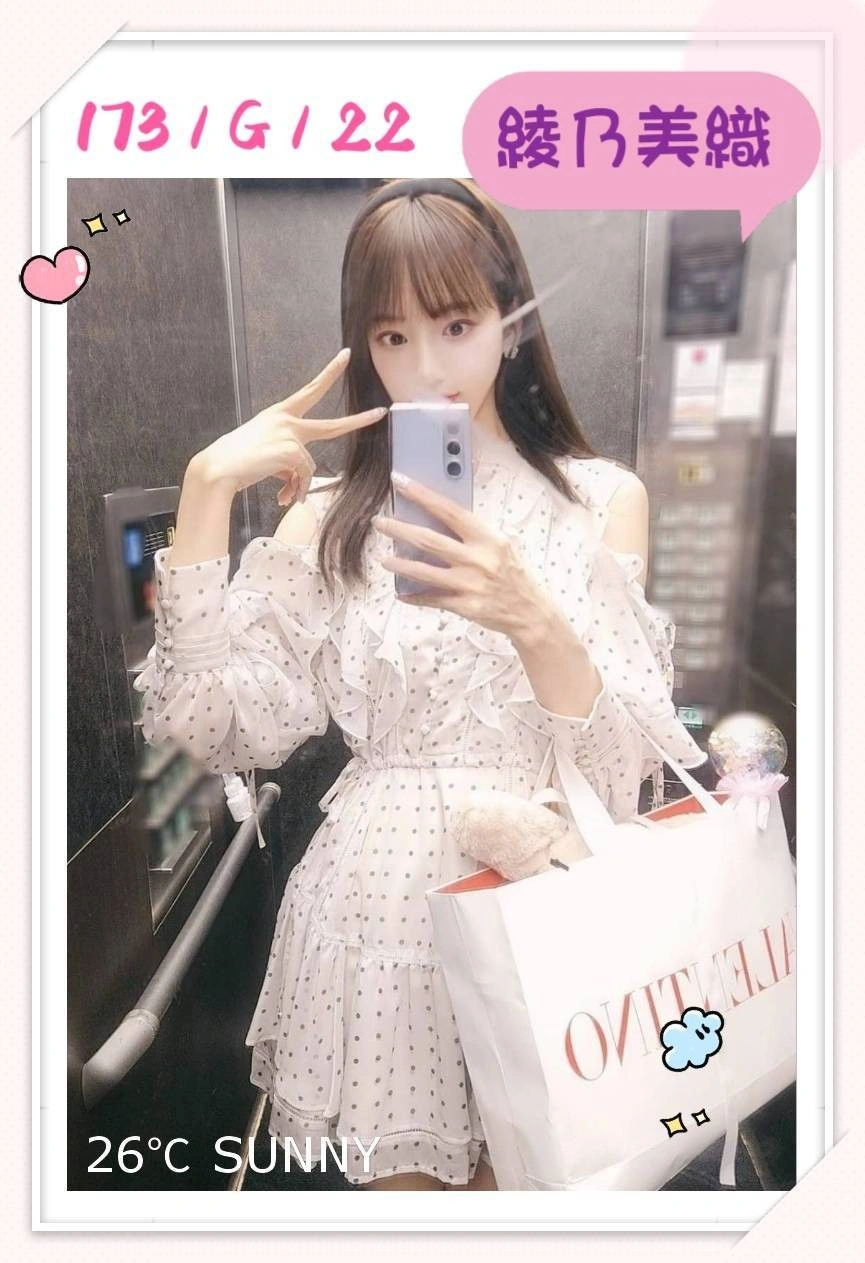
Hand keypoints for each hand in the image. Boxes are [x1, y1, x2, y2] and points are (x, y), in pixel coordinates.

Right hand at [192, 348, 386, 503]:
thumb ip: (286, 460)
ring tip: (284, 497)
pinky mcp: (291, 451)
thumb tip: (296, 483)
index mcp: (279, 413)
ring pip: (308, 468)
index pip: (310, 390)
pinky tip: (283, 498)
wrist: (218, 468)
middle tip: (381, 412)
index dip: (329, 373)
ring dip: (298, 486)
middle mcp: (287, 420)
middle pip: (332, 425)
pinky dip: (295, 490)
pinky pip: (303, 477)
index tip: (345, 357)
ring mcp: (290, 434)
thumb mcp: (265, 452)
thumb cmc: (236, 461)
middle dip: (359, 421)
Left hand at [371, 472, 555, 642]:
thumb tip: (438, 519)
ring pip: (424, 572)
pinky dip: (414, 596)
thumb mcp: (501, 545)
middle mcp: (477, 559)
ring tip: (383, 559)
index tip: (400, 481)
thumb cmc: (514, 573)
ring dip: (399, 565)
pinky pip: (432, 599)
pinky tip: (401, 592)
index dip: (422, 495)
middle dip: (399, 529)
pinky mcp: (464, 606)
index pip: (449, 510)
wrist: (530, 611)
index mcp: (487, 538)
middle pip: (428, 540)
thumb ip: (473, 534)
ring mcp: (469, 585)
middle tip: (379, 522)